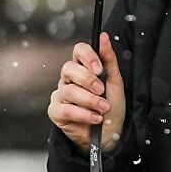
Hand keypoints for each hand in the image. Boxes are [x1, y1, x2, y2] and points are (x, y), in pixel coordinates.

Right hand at [48, 32, 125, 152]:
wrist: (110, 135)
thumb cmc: (111, 106)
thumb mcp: (115, 82)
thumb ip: (109, 59)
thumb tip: (104, 36)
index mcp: (82, 67)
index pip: (78, 50)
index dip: (87, 57)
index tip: (99, 69)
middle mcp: (68, 79)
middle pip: (68, 68)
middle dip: (88, 80)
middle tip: (102, 90)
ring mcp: (60, 95)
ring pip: (69, 91)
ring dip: (90, 101)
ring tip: (103, 108)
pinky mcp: (56, 112)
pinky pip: (65, 109)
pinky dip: (83, 114)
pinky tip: (95, 118)